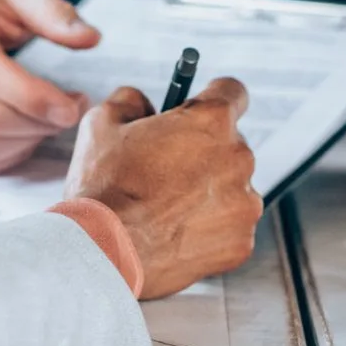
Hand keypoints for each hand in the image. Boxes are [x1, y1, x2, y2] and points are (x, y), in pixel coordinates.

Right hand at [63, 79, 262, 298]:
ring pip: (232, 189)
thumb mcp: (102, 123)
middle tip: (166, 171)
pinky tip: (176, 234)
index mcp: (211, 121)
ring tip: (166, 209)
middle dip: (203, 153)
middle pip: (231, 145)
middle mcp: (238, 159)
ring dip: (209, 193)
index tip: (201, 110)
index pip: (233, 92)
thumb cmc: (102, 190)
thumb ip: (131, 101)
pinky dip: (210, 231)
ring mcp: (244, 204)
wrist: (103, 253)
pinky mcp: (241, 243)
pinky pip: (231, 228)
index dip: (213, 99)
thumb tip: (141, 104)